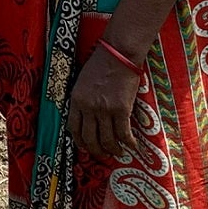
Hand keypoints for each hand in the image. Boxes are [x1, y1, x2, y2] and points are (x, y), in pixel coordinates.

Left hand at [68, 44, 140, 160]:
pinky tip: (133, 146)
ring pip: (107, 140)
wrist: (119, 53)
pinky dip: (129, 143)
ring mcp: (104, 109)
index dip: (80, 142)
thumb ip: (83, 100)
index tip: (87, 148)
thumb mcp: (83, 82)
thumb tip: (88, 118)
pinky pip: (124, 133)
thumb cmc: (102, 64)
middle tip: (104, 155)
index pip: (73, 129)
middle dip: (97, 151)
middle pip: (90, 139)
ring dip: (114, 150)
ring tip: (119, 152)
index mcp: (76, 100)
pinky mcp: (122, 109)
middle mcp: (88, 108)